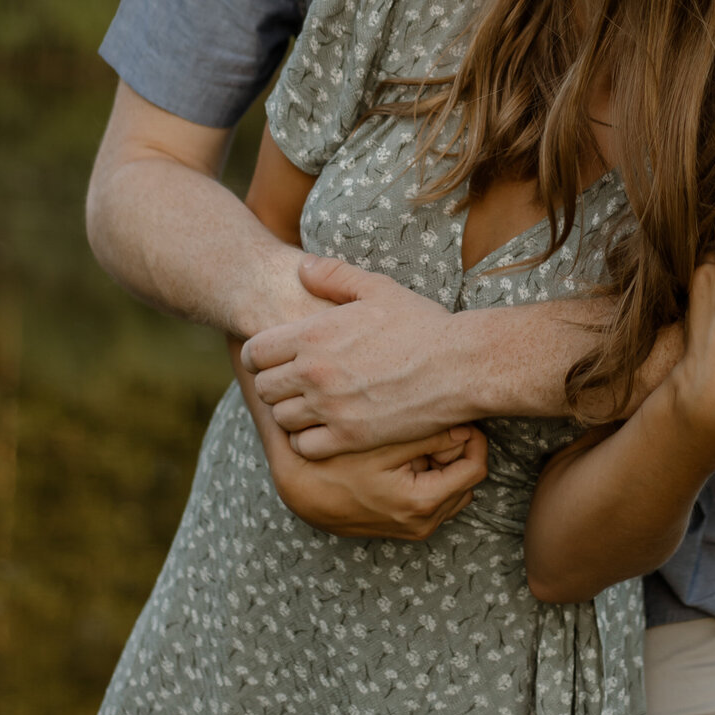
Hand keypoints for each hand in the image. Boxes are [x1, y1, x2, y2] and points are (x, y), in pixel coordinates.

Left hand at [242, 257, 472, 455]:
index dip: (259, 356)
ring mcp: (330, 407)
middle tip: (294, 383)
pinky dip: (309, 439)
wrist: (459, 365)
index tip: (274, 359)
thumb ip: (334, 275)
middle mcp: (314, 372)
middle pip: (262, 388)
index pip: (255, 352)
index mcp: (313, 334)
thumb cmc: (422, 324)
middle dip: (273, 384)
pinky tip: (326, 428)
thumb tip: (302, 267)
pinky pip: (304, 447)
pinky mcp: (349, 437)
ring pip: (280, 419)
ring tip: (311, 406)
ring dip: (291, 412)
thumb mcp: (378, 288)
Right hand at [259, 413, 488, 539]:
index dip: (474, 439)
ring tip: (410, 445)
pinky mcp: (403, 526)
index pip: (475, 468)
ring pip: (451, 489)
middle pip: (466, 479)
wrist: (298, 493)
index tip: (458, 418)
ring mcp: (413, 528)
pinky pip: (432, 499)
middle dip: (455, 452)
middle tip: (427, 429)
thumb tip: (468, 428)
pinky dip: (427, 477)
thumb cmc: (335, 464)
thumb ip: (429, 435)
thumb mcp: (383, 442)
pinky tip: (400, 460)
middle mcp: (423, 523)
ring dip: (441, 465)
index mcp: (422, 503)